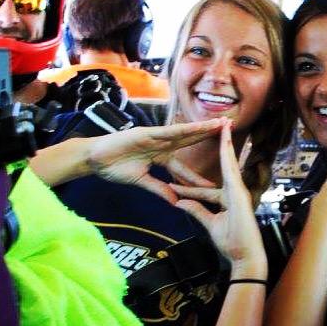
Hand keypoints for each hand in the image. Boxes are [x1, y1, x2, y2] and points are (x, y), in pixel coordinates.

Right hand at [87, 119, 224, 202]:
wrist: (94, 160)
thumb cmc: (114, 168)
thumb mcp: (141, 182)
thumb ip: (159, 189)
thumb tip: (175, 201)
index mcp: (161, 158)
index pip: (185, 167)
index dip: (200, 172)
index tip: (217, 178)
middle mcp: (162, 145)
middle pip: (191, 141)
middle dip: (210, 137)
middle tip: (231, 132)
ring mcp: (155, 138)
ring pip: (184, 133)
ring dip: (203, 128)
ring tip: (221, 124)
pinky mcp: (147, 133)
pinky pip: (169, 132)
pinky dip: (184, 129)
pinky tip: (198, 127)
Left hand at [171, 122, 265, 273]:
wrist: (246, 256)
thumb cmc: (232, 244)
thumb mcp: (210, 224)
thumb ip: (197, 211)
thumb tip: (180, 203)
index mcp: (229, 197)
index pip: (215, 178)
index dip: (207, 166)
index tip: (201, 153)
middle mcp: (236, 190)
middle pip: (227, 163)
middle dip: (223, 143)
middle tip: (220, 123)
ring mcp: (239, 190)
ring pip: (230, 161)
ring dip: (227, 142)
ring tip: (223, 123)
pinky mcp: (239, 193)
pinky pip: (231, 170)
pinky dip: (228, 154)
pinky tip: (225, 141)